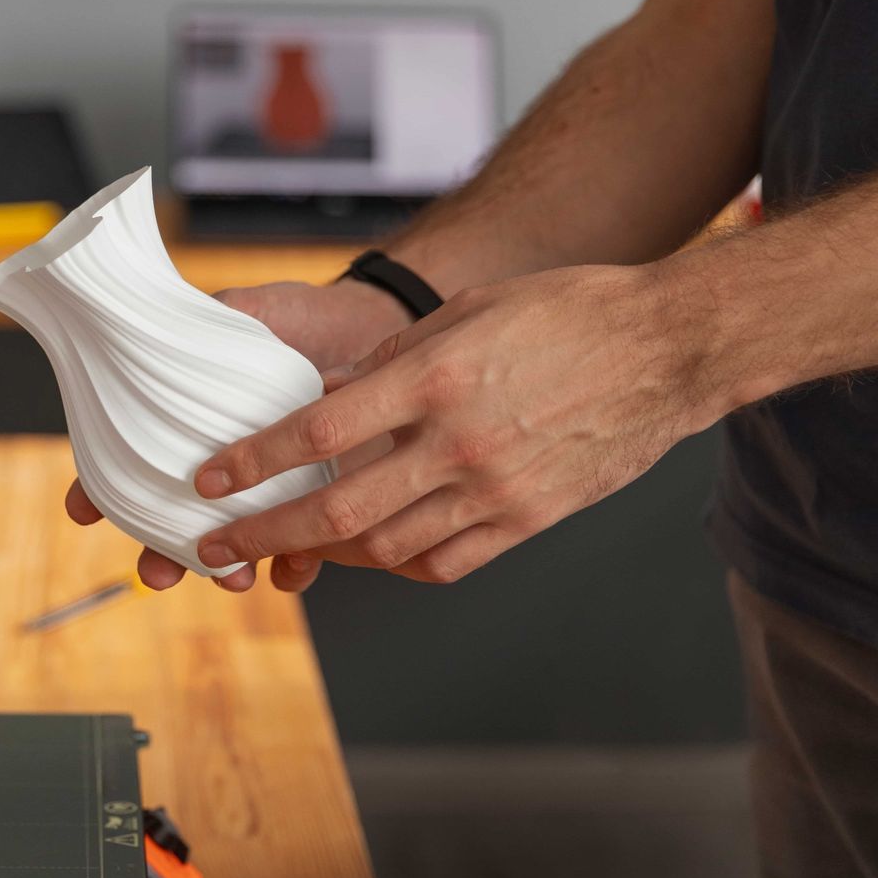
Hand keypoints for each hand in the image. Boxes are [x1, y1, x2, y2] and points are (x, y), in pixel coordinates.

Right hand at [64, 278, 412, 592]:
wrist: (373, 327)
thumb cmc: (300, 318)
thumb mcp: (246, 313)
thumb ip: (206, 325)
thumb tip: (150, 328)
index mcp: (188, 425)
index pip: (130, 463)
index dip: (98, 491)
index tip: (82, 512)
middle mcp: (221, 466)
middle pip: (176, 523)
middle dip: (161, 557)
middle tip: (156, 575)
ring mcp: (268, 491)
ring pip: (235, 545)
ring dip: (225, 570)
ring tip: (231, 578)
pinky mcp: (318, 505)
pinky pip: (301, 550)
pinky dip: (292, 566)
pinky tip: (289, 568)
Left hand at [191, 265, 722, 583]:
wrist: (669, 348)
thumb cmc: (566, 313)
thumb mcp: (466, 313)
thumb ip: (391, 362)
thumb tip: (327, 399)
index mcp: (435, 379)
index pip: (317, 431)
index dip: (252, 460)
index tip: (209, 479)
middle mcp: (459, 443)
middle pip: (337, 510)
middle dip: (264, 533)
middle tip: (216, 547)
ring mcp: (497, 489)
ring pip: (386, 547)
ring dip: (325, 555)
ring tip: (289, 548)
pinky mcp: (531, 518)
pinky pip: (447, 562)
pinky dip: (399, 564)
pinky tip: (373, 555)